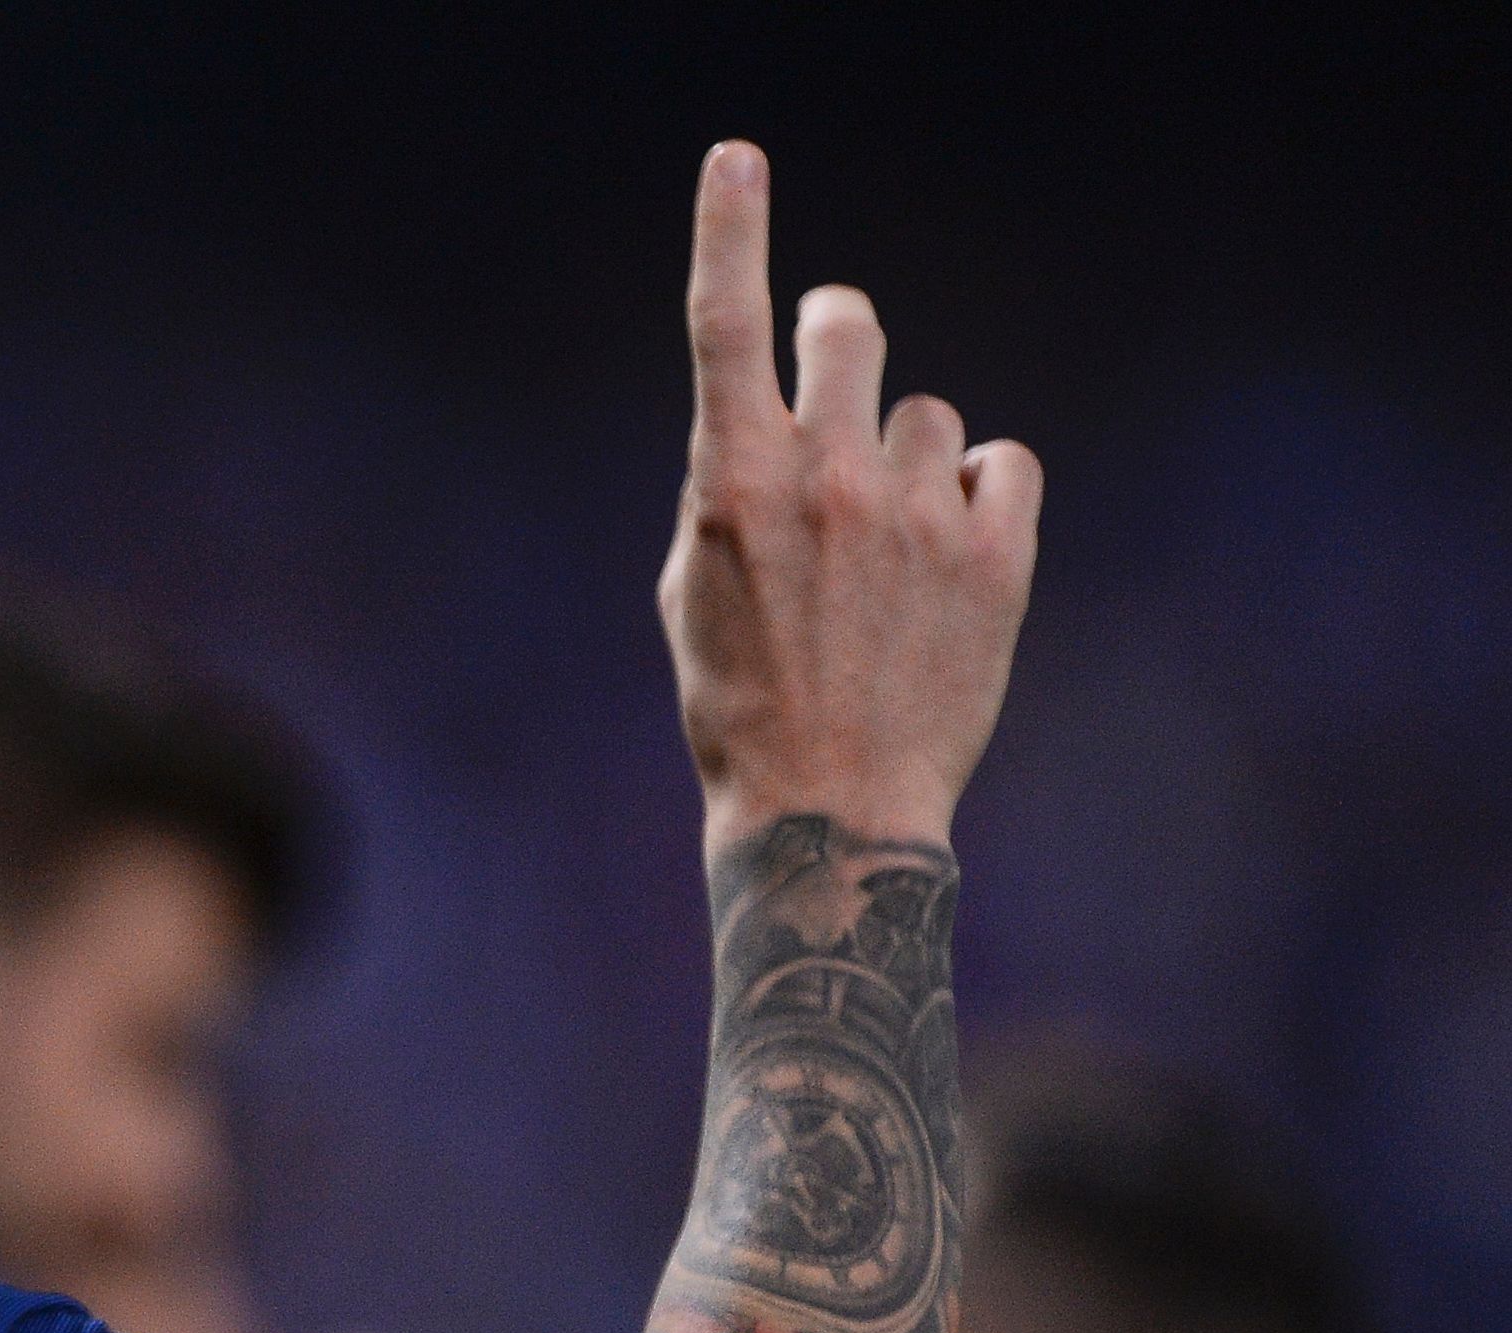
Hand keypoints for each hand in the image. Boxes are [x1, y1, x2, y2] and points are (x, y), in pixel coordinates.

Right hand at [658, 143, 1037, 849]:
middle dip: (843, 335)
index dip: (729, 231)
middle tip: (841, 368)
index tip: (736, 157)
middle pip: (851, 325)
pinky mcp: (997, 552)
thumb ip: (730, 488)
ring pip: (931, 414)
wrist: (830, 812)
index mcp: (732, 485)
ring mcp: (916, 513)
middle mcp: (826, 479)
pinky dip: (979, 499)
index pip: (726, 327)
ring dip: (912, 460)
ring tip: (891, 552)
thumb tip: (776, 423)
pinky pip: (1001, 464)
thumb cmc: (740, 703)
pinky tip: (950, 562)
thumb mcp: (694, 589)